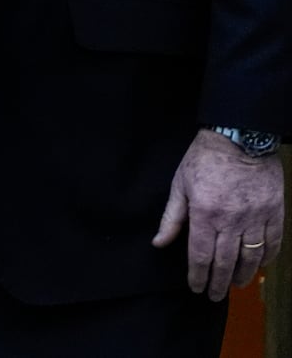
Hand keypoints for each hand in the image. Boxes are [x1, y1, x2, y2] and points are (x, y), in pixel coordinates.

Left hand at [152, 129, 284, 300]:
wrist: (239, 138)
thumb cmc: (203, 160)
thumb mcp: (179, 185)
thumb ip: (171, 217)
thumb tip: (159, 243)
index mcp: (205, 213)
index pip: (200, 255)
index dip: (198, 275)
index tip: (196, 288)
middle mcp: (231, 220)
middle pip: (225, 261)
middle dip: (219, 282)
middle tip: (215, 296)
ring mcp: (256, 217)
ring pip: (251, 256)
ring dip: (242, 274)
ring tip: (235, 285)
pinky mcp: (274, 212)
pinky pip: (273, 242)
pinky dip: (266, 257)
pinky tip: (259, 265)